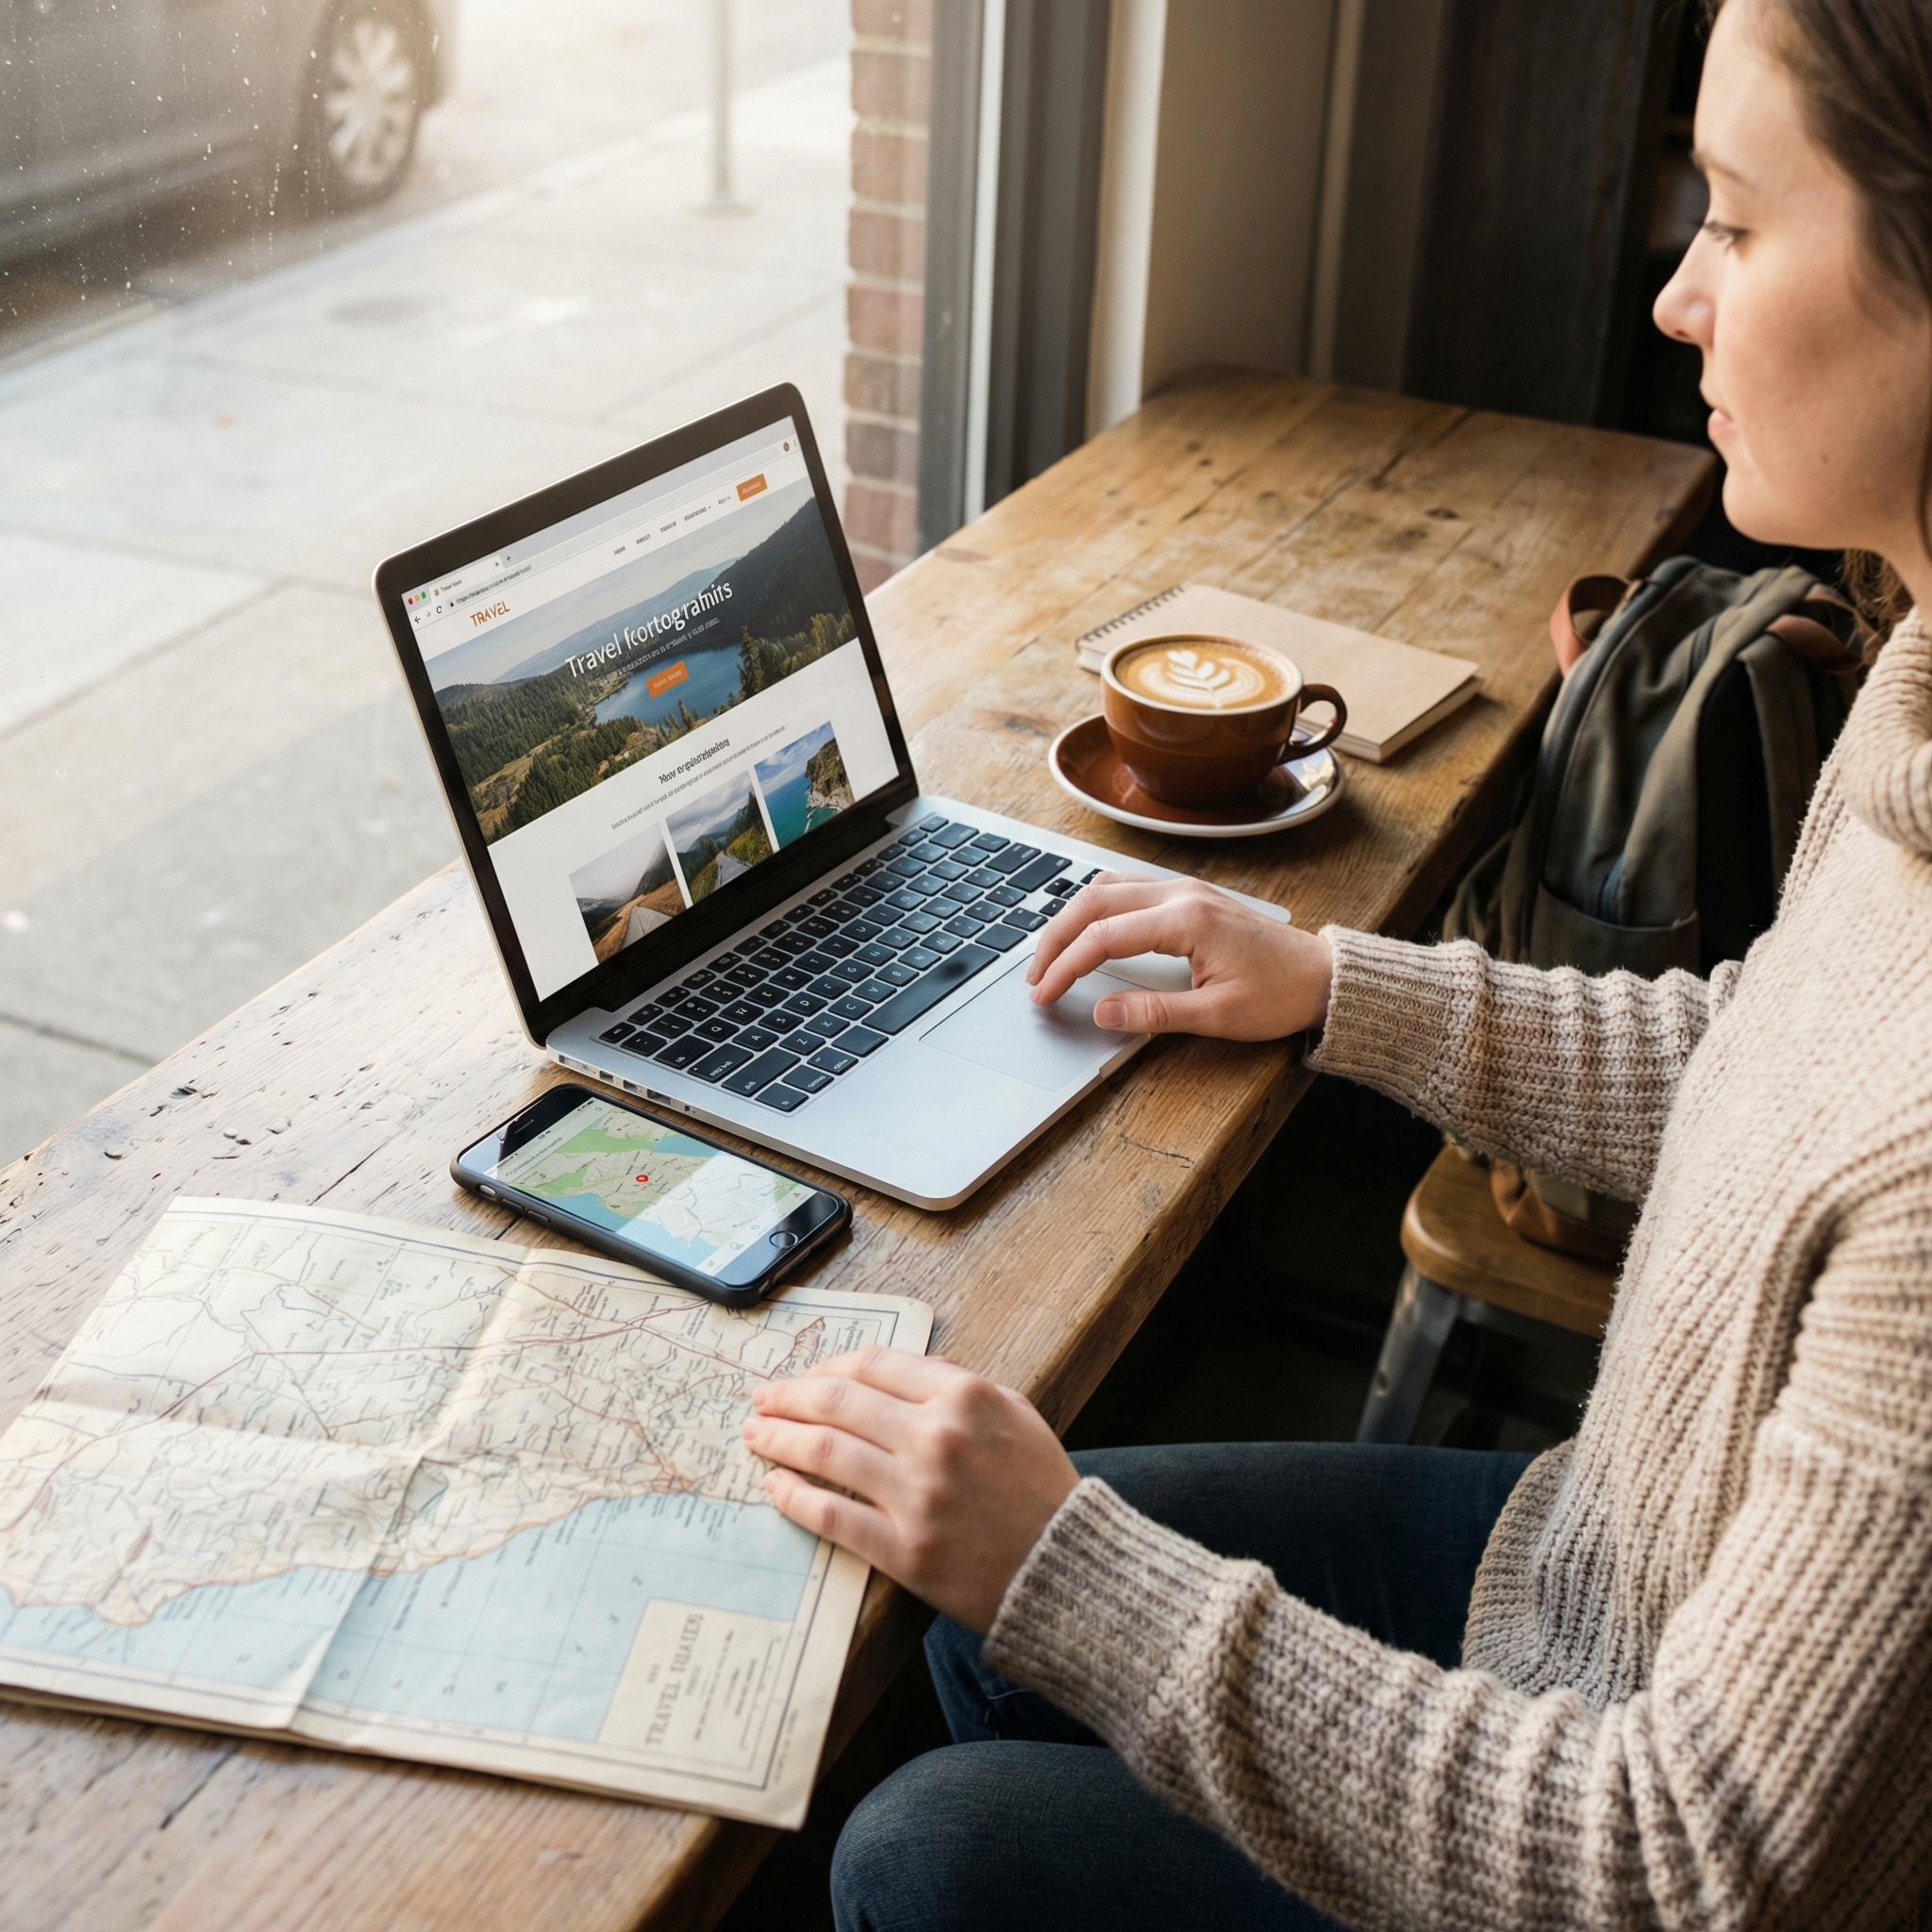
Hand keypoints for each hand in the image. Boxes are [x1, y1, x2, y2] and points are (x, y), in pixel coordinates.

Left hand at [742, 1349, 1077, 1632]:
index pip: (871, 1365)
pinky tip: (774, 1486)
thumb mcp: (1012, 1413)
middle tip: (762, 1400)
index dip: (826, 1366)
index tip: (804, 1376)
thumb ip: (952, 1387)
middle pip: (838, 1402)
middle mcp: (936, 1439)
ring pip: (825, 1453)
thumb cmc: (1040, 1489)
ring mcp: (918, 1496)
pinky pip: (832, 1516)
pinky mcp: (905, 1550)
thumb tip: (887, 1374)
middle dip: (789, 1397)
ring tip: (755, 1436)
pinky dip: (793, 1497)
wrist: (1067, 1570)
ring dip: (779, 1439)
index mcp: (963, 1397)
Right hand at [1025, 872, 1334, 1037]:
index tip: (1044, 994)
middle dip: (1055, 938)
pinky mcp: (1190, 895)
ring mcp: (1185, 889)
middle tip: (1034, 976)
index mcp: (1186, 920)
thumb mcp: (1217, 1015)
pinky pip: (1128, 887)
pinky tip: (1086, 929)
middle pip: (1094, 902)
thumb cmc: (1280, 995)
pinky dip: (1096, 906)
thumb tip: (1101, 1012)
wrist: (1323, 976)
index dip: (1065, 966)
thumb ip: (1154, 1014)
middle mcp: (1181, 893)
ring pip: (1107, 887)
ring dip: (1072, 917)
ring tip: (1051, 954)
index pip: (1103, 936)